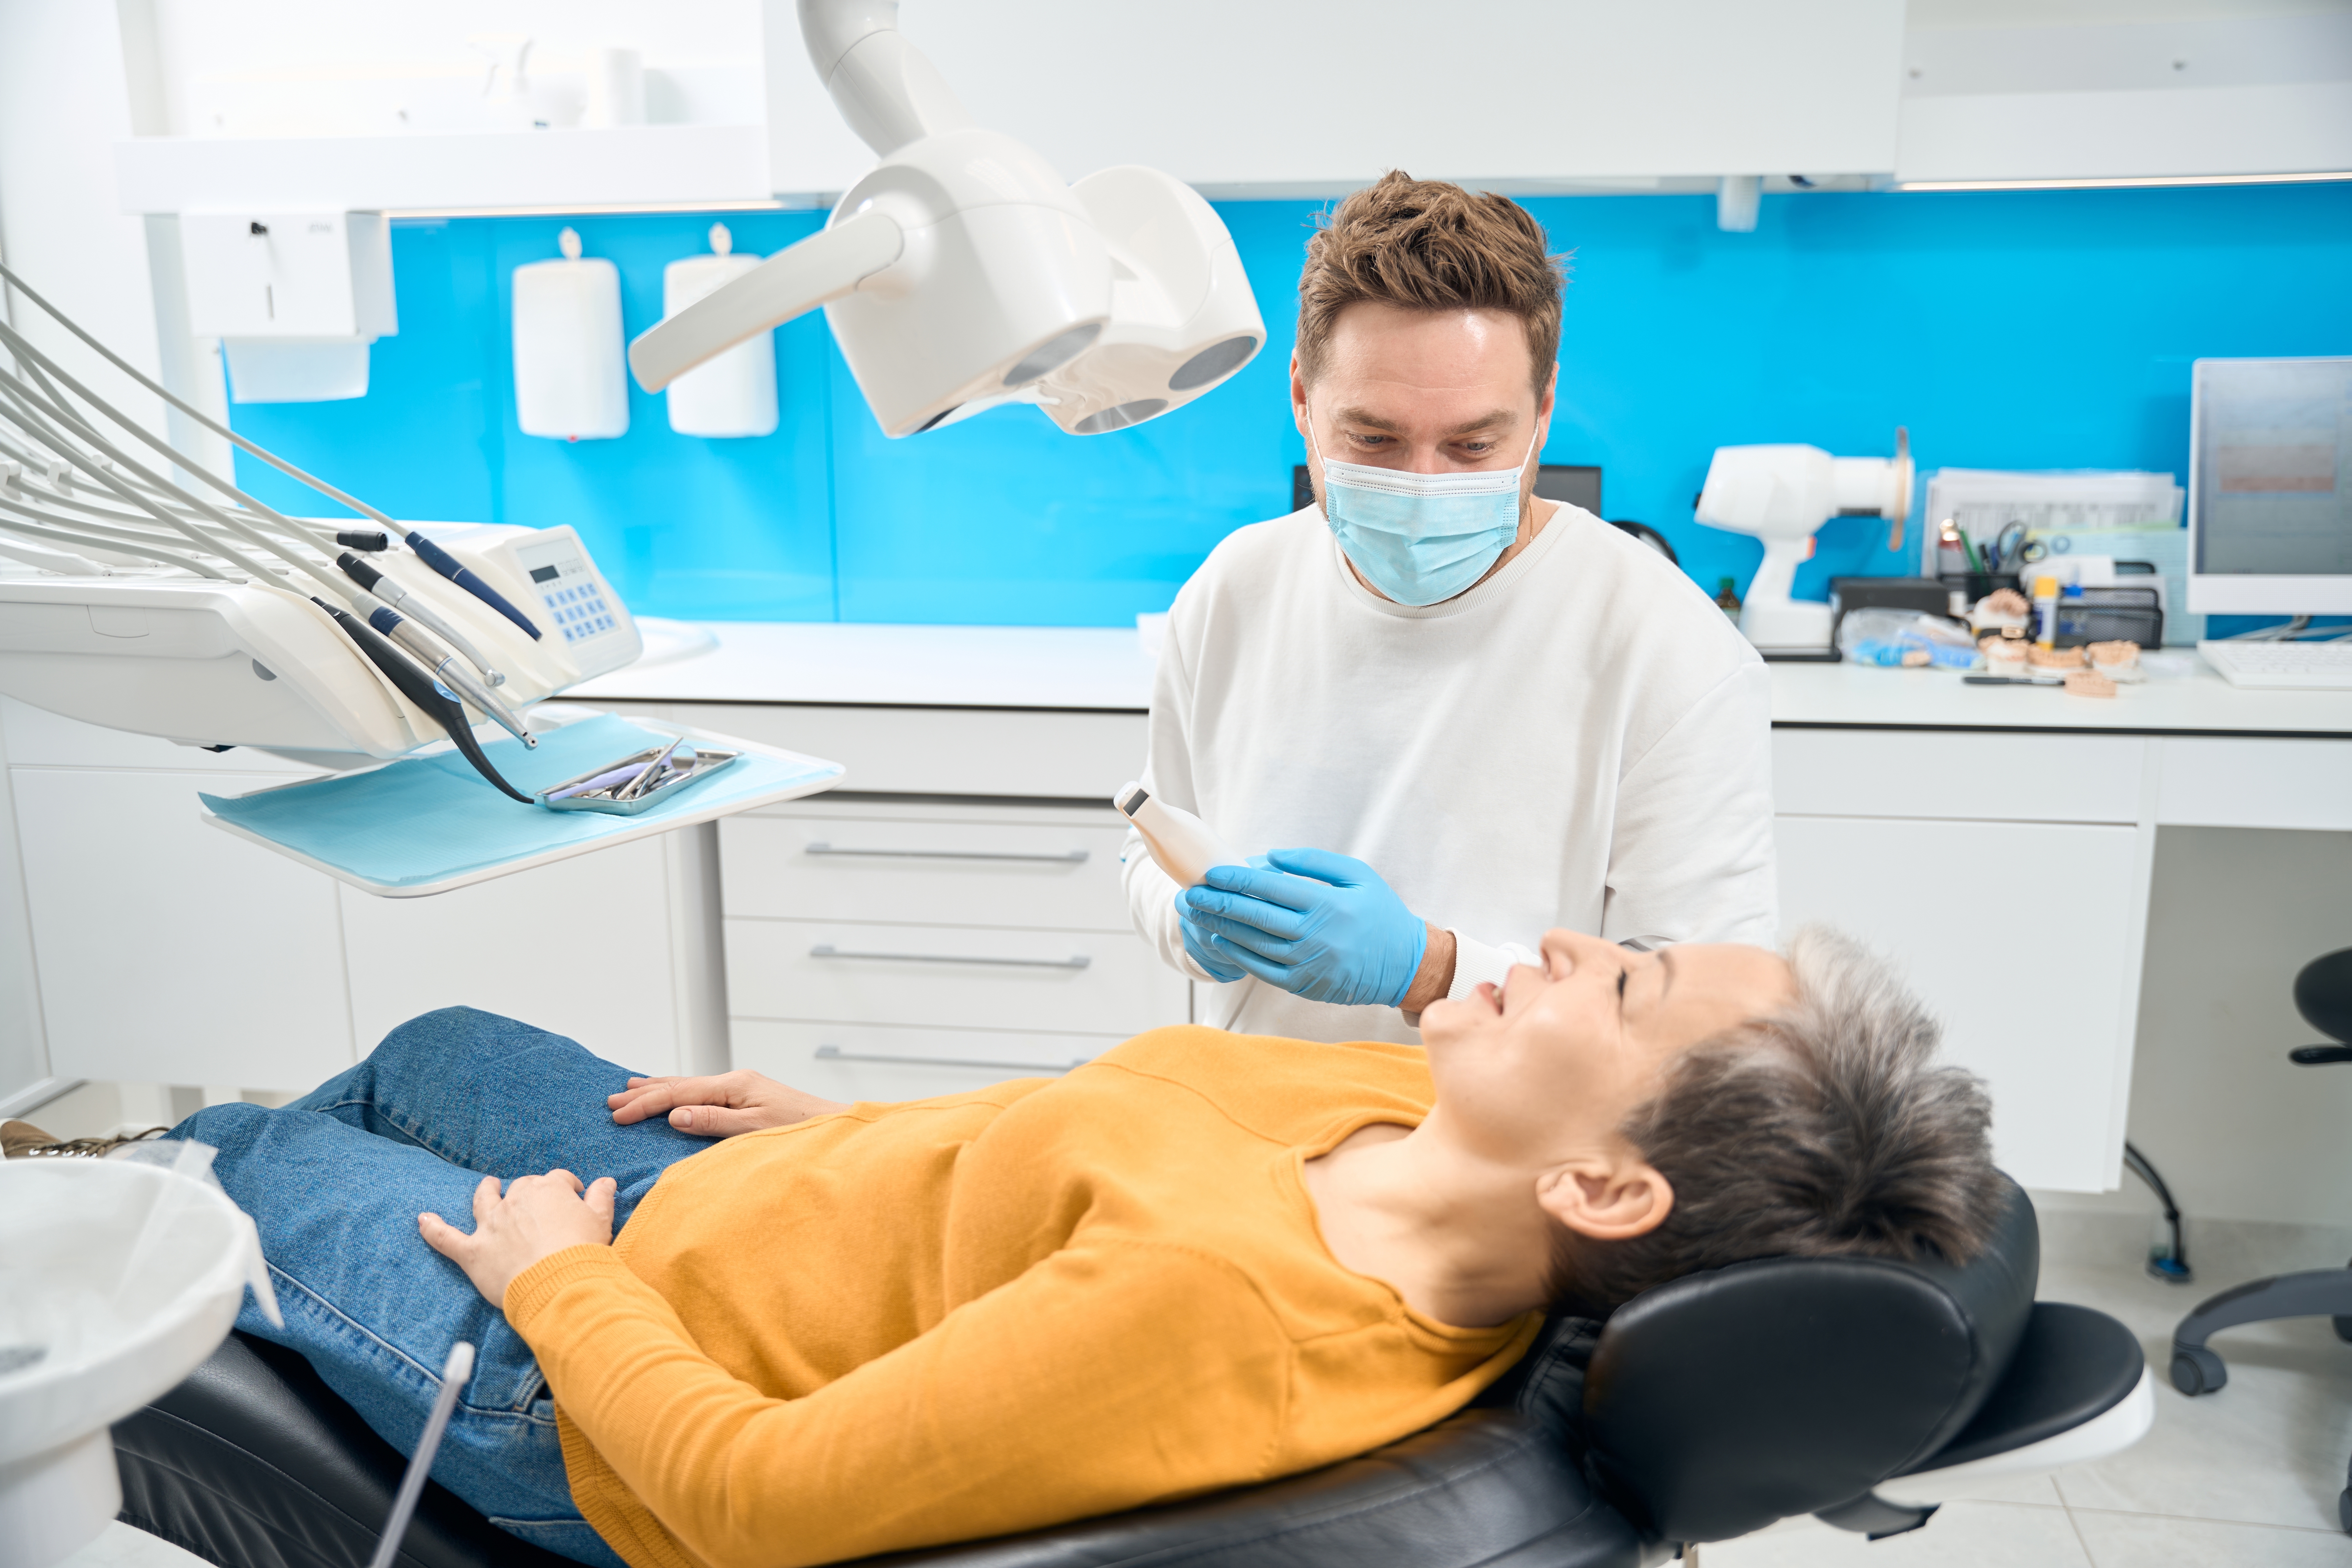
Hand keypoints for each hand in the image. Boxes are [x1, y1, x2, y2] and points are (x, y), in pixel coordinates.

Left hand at [419, 1170, 614, 1307]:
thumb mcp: (602, 1221)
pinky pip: (445, 1237)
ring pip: (483, 1200)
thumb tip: (606, 1181)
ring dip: (485, 1191)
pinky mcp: (473, 1251)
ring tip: (487, 1185)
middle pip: (522, 1187)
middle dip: (530, 1192)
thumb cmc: (583, 1252)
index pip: (558, 1180)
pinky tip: (421, 1220)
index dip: (568, 1188)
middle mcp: (517, 1200)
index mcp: (549, 1190)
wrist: (560, 1284)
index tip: (575, 1197)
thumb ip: (602, 1197)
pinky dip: (432, 1228)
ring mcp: (492, 1225)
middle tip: (540, 1207)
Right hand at [608, 1070, 847, 1138]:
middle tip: (611, 1098)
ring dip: (660, 1087)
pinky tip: (674, 1096)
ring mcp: (741, 1087)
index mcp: (734, 1085)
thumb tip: (674, 1114)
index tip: (617, 1115)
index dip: (645, 1104)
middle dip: (645, 1091)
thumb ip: (713, 1121)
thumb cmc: (800, 1132)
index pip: (679, 1094)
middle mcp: (735, 1081)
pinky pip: (703, 1092)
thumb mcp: (753, 1130)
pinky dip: (680, 1092)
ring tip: (632, 1086)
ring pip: (690, 1085)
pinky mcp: (747, 1096)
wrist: (834, 1127)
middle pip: (680, 1084)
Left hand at [1180, 849, 1429, 1007]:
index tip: (1210, 873)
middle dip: (1217, 903)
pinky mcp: (1304, 984)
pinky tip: (1219, 941)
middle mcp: (1315, 935)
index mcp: (1327, 904)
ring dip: (1219, 928)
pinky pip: (1262, 969)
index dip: (1235, 880)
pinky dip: (1237, 954)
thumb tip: (1269, 857)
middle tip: (1190, 893)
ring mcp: (1307, 963)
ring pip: (1252, 943)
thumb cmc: (1381, 914)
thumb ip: (1313, 862)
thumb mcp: (1357, 875)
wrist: (1405, 965)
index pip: (1270, 888)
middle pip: (1254, 916)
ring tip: (1196, 914)